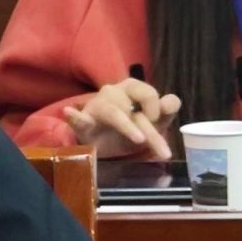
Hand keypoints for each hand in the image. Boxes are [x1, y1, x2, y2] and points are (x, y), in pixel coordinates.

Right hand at [63, 79, 182, 160]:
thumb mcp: (153, 123)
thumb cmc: (130, 128)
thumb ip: (166, 112)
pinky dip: (75, 117)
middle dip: (149, 129)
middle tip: (162, 152)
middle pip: (132, 106)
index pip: (146, 92)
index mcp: (131, 88)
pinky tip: (70, 113)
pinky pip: (78, 119)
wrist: (104, 146)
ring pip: (112, 112)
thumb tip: (171, 102)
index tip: (159, 123)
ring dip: (126, 125)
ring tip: (139, 140)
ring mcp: (95, 107)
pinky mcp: (82, 124)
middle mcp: (113, 92)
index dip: (155, 107)